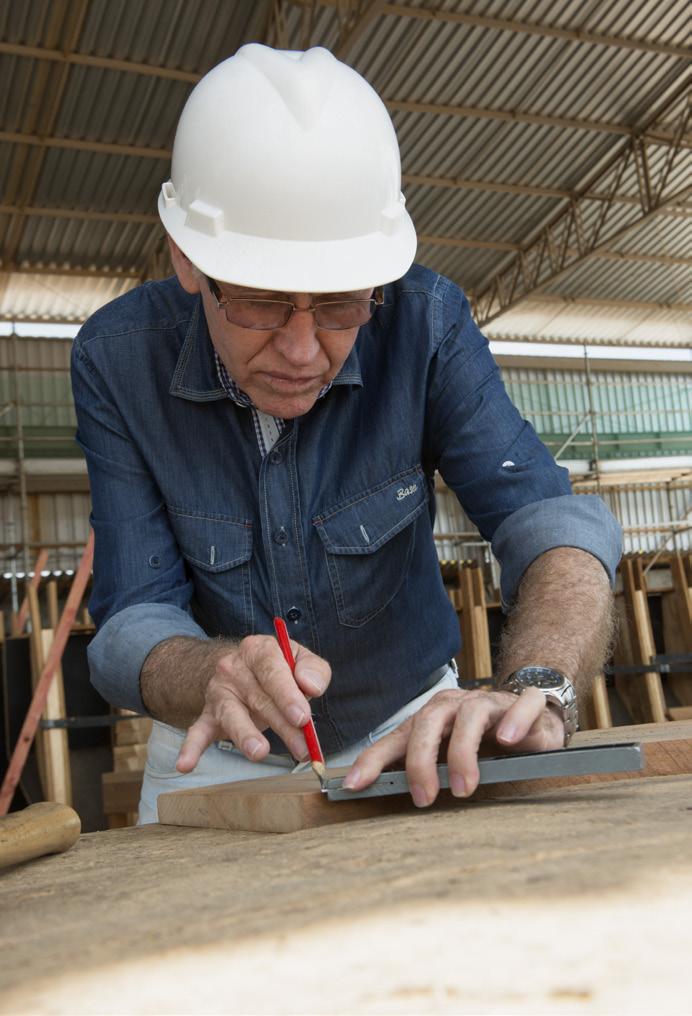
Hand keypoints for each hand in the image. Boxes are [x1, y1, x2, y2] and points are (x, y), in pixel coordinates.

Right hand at [176, 635, 329, 772]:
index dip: (287, 694)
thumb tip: (310, 686)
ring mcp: (219, 692)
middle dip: (283, 725)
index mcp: (258, 650)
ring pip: (231, 715)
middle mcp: (234, 668)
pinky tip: (185, 764)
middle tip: (302, 748)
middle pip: (259, 698)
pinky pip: (198, 731)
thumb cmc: (277, 668)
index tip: (302, 717)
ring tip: (259, 752)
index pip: (272, 669)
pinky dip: (191, 748)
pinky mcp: (208, 715)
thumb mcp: (300, 659)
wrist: (240, 668)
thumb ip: (313, 670)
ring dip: (246, 735)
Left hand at [342, 687, 564, 806]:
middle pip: (430, 721)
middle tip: (424, 797)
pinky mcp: (525, 705)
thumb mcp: (446, 755)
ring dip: (464, 750)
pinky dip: (514, 721)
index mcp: (433, 717)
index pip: (399, 735)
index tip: (354, 784)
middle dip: (422, 760)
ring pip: (471, 715)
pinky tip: (508, 740)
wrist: (530, 715)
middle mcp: (457, 706)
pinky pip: (521, 705)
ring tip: (465, 786)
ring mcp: (490, 703)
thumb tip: (374, 788)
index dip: (375, 758)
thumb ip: (418, 769)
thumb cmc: (483, 739)